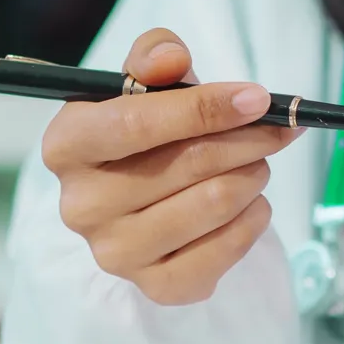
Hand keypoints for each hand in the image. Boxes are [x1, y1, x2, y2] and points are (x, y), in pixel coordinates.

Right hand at [41, 29, 299, 305]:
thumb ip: (155, 57)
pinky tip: (250, 203)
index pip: (135, 124)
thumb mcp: (146, 83)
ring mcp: (115, 252)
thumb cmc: (148, 132)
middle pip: (188, 164)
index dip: (204, 108)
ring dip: (254, 176)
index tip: (258, 98)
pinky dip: (254, 219)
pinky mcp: (155, 286)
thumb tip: (171, 57)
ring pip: (215, 204)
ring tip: (257, 164)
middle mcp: (80, 205)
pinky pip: (226, 250)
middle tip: (277, 129)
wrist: (149, 199)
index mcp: (66, 146)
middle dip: (247, 140)